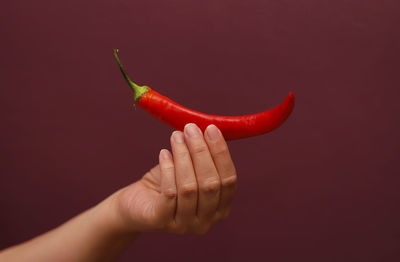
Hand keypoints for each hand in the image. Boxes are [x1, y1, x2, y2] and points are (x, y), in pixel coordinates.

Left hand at [116, 123, 236, 234]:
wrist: (134, 204)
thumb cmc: (166, 183)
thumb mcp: (188, 169)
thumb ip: (200, 156)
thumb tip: (207, 128)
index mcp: (220, 209)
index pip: (229, 181)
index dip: (221, 154)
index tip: (211, 129)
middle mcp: (206, 222)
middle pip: (211, 184)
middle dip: (201, 152)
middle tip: (191, 129)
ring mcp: (184, 226)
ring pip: (189, 188)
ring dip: (183, 157)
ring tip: (176, 136)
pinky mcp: (162, 222)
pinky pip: (169, 193)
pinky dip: (168, 169)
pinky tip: (164, 153)